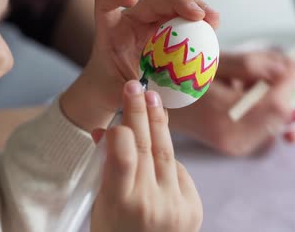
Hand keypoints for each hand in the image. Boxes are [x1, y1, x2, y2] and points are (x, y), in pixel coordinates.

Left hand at [61, 0, 217, 131]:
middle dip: (177, 2)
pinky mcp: (167, 31)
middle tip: (198, 14)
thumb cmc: (110, 88)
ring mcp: (151, 23)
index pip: (106, 3)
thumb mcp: (115, 93)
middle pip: (153, 1)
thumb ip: (129, 93)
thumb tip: (149, 95)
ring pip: (173, 6)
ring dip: (195, 7)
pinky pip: (184, 21)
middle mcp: (132, 20)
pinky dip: (199, 22)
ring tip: (213, 19)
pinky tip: (214, 28)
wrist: (117, 88)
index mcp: (111, 29)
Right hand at [91, 80, 201, 231]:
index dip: (121, 130)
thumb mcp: (100, 205)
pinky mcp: (194, 208)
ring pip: (166, 153)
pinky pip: (179, 172)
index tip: (118, 115)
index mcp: (120, 204)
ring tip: (152, 101)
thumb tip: (106, 131)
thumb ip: (105, 168)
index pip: (123, 154)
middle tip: (137, 86)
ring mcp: (176, 206)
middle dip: (140, 112)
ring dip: (158, 125)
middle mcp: (151, 203)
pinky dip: (167, 161)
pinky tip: (158, 154)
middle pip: (146, 146)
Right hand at [170, 50, 294, 155]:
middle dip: (293, 92)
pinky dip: (269, 111)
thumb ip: (253, 65)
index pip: (278, 104)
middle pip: (283, 116)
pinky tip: (256, 98)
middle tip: (294, 75)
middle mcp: (234, 139)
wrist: (158, 105)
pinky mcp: (237, 147)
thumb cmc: (180, 78)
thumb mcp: (215, 63)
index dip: (291, 82)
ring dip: (282, 101)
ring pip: (278, 123)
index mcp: (226, 116)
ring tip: (267, 84)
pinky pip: (266, 128)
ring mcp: (236, 147)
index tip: (289, 65)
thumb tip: (288, 70)